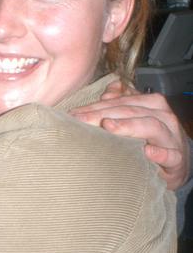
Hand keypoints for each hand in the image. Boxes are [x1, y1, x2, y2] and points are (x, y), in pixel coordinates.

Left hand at [72, 83, 190, 190]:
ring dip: (129, 126)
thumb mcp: (137, 120)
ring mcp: (171, 138)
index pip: (122, 102)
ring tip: (108, 127)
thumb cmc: (153, 140)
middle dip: (104, 114)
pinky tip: (148, 152)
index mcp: (152, 105)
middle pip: (132, 111)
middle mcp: (163, 117)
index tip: (74, 114)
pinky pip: (171, 155)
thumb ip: (122, 104)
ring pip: (152, 127)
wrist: (177, 162)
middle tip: (81, 121)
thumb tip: (108, 90)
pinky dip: (161, 153)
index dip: (97, 107)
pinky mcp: (177, 160)